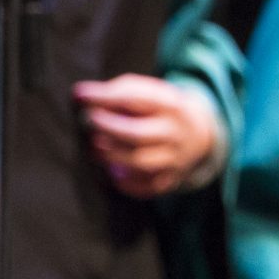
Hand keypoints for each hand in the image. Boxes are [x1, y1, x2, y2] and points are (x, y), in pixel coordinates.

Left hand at [73, 74, 218, 197]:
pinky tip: (113, 170)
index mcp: (172, 105)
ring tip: (96, 147)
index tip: (80, 95)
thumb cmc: (159, 111)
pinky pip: (144, 187)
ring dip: (112, 155)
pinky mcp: (169, 180)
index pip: (137, 99)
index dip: (105, 98)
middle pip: (137, 134)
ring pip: (140, 162)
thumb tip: (79, 94)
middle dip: (108, 128)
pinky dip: (125, 181)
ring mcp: (175, 159)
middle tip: (89, 121)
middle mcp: (176, 133)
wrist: (199, 136)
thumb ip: (117, 91)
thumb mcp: (149, 93)